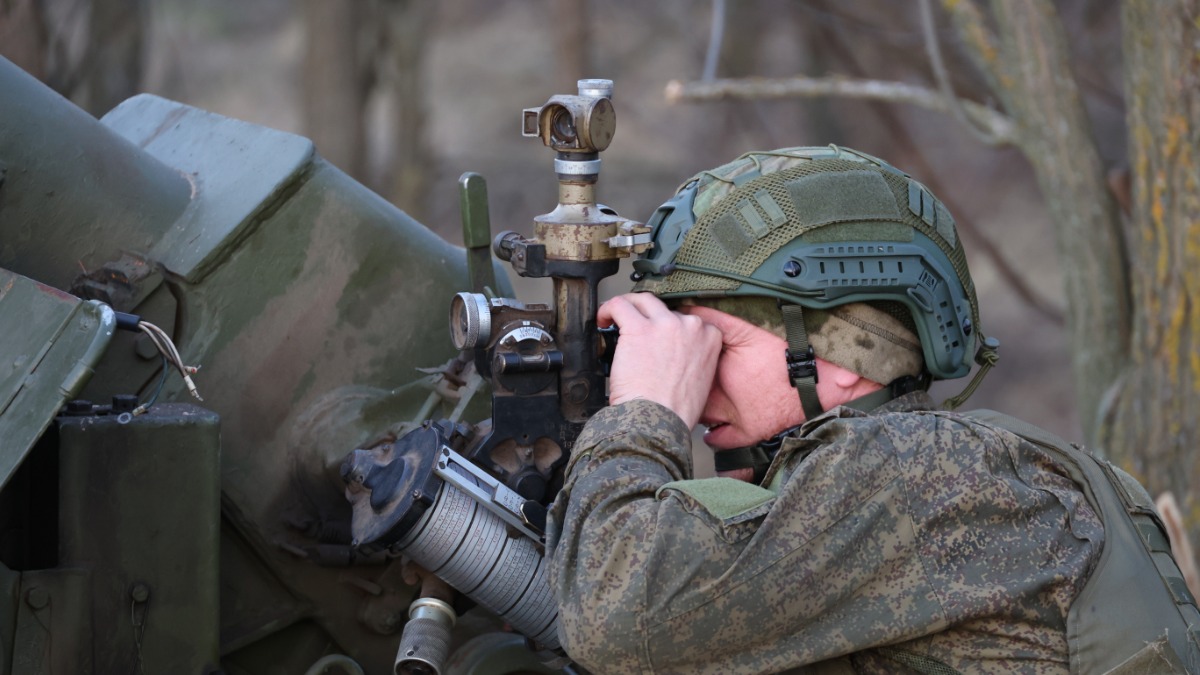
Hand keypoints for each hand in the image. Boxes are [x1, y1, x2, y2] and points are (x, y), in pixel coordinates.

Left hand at [598, 293, 721, 427]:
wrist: (660, 421)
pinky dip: (608, 309)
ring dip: (628, 307)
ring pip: (642, 300)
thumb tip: (670, 352)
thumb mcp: (701, 379)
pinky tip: (603, 320)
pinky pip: (620, 305)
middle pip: (664, 308)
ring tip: (614, 319)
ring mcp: (666, 324)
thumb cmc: (675, 410)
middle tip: (632, 327)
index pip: (686, 318)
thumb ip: (693, 357)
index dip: (665, 325)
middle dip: (646, 317)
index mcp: (710, 337)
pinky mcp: (639, 328)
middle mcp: (691, 326)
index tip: (654, 333)